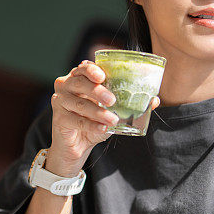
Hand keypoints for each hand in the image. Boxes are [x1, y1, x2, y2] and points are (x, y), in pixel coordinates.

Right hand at [49, 60, 159, 175]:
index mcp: (79, 78)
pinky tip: (103, 128)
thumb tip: (154, 101)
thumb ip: (129, 104)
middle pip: (79, 83)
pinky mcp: (59, 118)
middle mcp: (66, 86)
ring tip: (113, 119)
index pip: (83, 68)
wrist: (76, 145)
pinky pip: (76, 121)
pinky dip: (91, 125)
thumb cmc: (94, 121)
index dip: (91, 69)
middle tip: (112, 100)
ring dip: (97, 112)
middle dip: (97, 91)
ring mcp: (60, 102)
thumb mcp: (111, 111)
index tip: (103, 75)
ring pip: (79, 104)